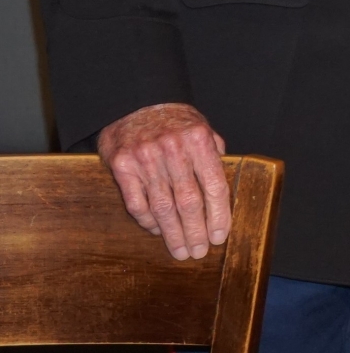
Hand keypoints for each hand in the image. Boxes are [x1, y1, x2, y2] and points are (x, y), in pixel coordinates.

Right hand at [97, 102, 229, 259]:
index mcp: (198, 138)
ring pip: (162, 207)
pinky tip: (158, 231)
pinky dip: (148, 221)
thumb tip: (223, 188)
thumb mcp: (202, 127)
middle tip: (199, 252)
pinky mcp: (122, 165)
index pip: (214, 185)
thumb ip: (214, 155)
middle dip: (196, 232)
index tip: (219, 236)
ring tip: (181, 251)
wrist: (135, 100)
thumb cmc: (174, 120)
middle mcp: (172, 148)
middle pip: (188, 201)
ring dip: (173, 234)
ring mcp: (145, 157)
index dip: (218, 215)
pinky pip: (137, 203)